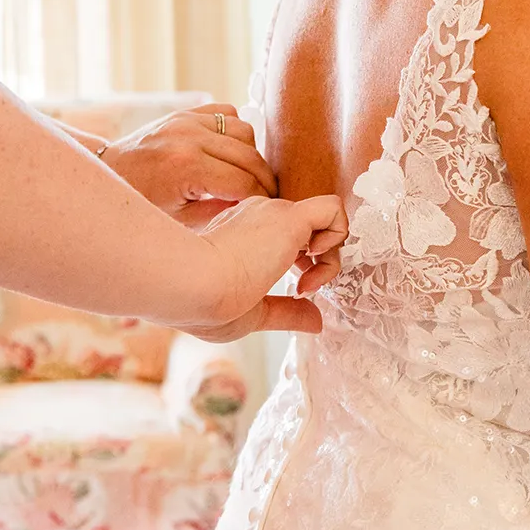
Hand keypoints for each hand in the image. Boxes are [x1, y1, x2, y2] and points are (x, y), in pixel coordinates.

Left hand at [103, 105, 276, 223]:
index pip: (244, 183)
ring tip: (247, 175)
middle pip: (250, 157)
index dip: (262, 199)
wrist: (110, 174)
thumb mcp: (180, 221)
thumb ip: (221, 212)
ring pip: (244, 131)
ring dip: (252, 155)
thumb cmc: (142, 205)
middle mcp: (188, 137)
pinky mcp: (184, 112)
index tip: (268, 210)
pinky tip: (229, 153)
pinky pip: (228, 113)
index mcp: (186, 168)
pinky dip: (235, 133)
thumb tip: (256, 206)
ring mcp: (186, 120)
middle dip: (264, 180)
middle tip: (268, 197)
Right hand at [187, 193, 348, 339]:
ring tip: (306, 284)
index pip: (284, 239)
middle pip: (307, 228)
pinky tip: (315, 265)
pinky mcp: (289, 216)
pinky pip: (333, 209)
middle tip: (301, 290)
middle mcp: (257, 218)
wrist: (190, 287)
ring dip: (329, 256)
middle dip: (316, 262)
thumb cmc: (204, 305)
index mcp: (241, 237)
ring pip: (323, 218)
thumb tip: (316, 320)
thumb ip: (285, 312)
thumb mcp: (253, 314)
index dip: (299, 267)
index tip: (292, 293)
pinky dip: (338, 235)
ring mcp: (273, 213)